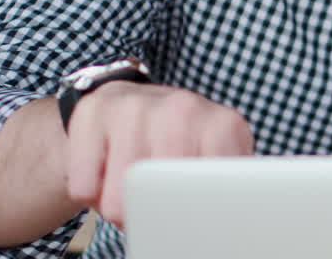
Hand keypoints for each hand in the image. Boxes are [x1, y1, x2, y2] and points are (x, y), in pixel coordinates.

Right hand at [62, 82, 253, 228]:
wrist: (123, 106)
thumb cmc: (176, 148)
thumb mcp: (212, 161)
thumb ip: (230, 187)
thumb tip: (246, 226)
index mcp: (224, 124)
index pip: (222, 182)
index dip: (203, 214)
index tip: (196, 226)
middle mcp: (184, 106)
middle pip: (170, 188)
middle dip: (158, 213)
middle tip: (155, 212)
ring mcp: (138, 104)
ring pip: (125, 191)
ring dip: (121, 208)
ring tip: (129, 195)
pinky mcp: (95, 111)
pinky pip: (86, 184)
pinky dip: (90, 194)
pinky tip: (102, 176)